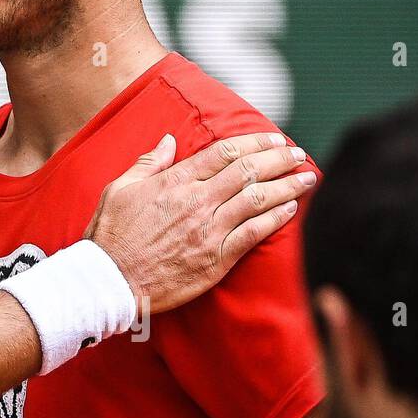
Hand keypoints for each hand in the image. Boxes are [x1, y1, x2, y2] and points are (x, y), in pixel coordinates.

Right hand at [84, 132, 312, 313]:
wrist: (110, 280)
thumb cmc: (111, 234)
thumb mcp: (119, 189)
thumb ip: (148, 163)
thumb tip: (168, 141)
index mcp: (174, 182)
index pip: (224, 153)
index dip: (253, 142)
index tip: (272, 137)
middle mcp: (197, 202)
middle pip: (248, 171)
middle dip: (278, 158)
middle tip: (297, 152)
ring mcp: (209, 231)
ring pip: (258, 200)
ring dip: (287, 185)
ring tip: (307, 176)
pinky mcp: (216, 258)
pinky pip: (254, 234)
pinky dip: (276, 219)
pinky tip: (292, 209)